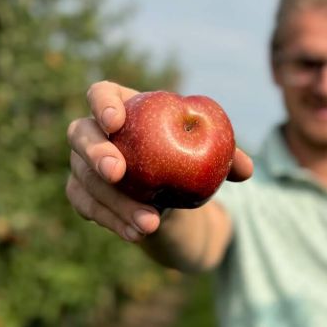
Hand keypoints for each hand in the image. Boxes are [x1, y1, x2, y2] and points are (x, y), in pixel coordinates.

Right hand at [66, 81, 252, 243]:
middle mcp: (94, 132)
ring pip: (83, 179)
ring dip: (114, 202)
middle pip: (80, 135)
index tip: (116, 122)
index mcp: (124, 107)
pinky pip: (87, 207)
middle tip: (118, 173)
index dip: (103, 104)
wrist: (170, 193)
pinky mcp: (83, 194)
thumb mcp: (209, 154)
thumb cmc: (187, 159)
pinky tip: (135, 233)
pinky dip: (112, 221)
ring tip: (148, 222)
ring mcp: (83, 164)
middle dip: (96, 153)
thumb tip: (246, 168)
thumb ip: (225, 155)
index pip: (101, 93)